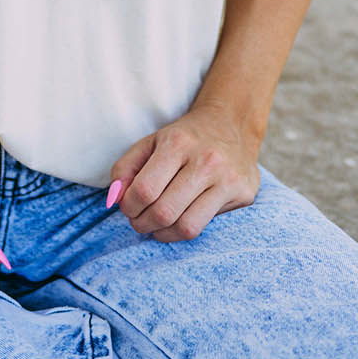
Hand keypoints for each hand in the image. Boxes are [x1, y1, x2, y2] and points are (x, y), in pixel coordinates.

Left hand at [106, 103, 260, 240]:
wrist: (231, 124)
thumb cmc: (185, 138)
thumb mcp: (151, 142)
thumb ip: (126, 168)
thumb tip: (114, 198)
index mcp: (178, 143)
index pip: (145, 190)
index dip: (129, 206)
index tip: (127, 207)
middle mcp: (205, 160)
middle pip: (164, 211)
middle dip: (142, 223)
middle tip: (138, 221)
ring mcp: (227, 178)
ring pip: (186, 227)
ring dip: (162, 234)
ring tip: (155, 226)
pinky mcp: (242, 193)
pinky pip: (205, 228)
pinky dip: (182, 233)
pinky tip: (176, 224)